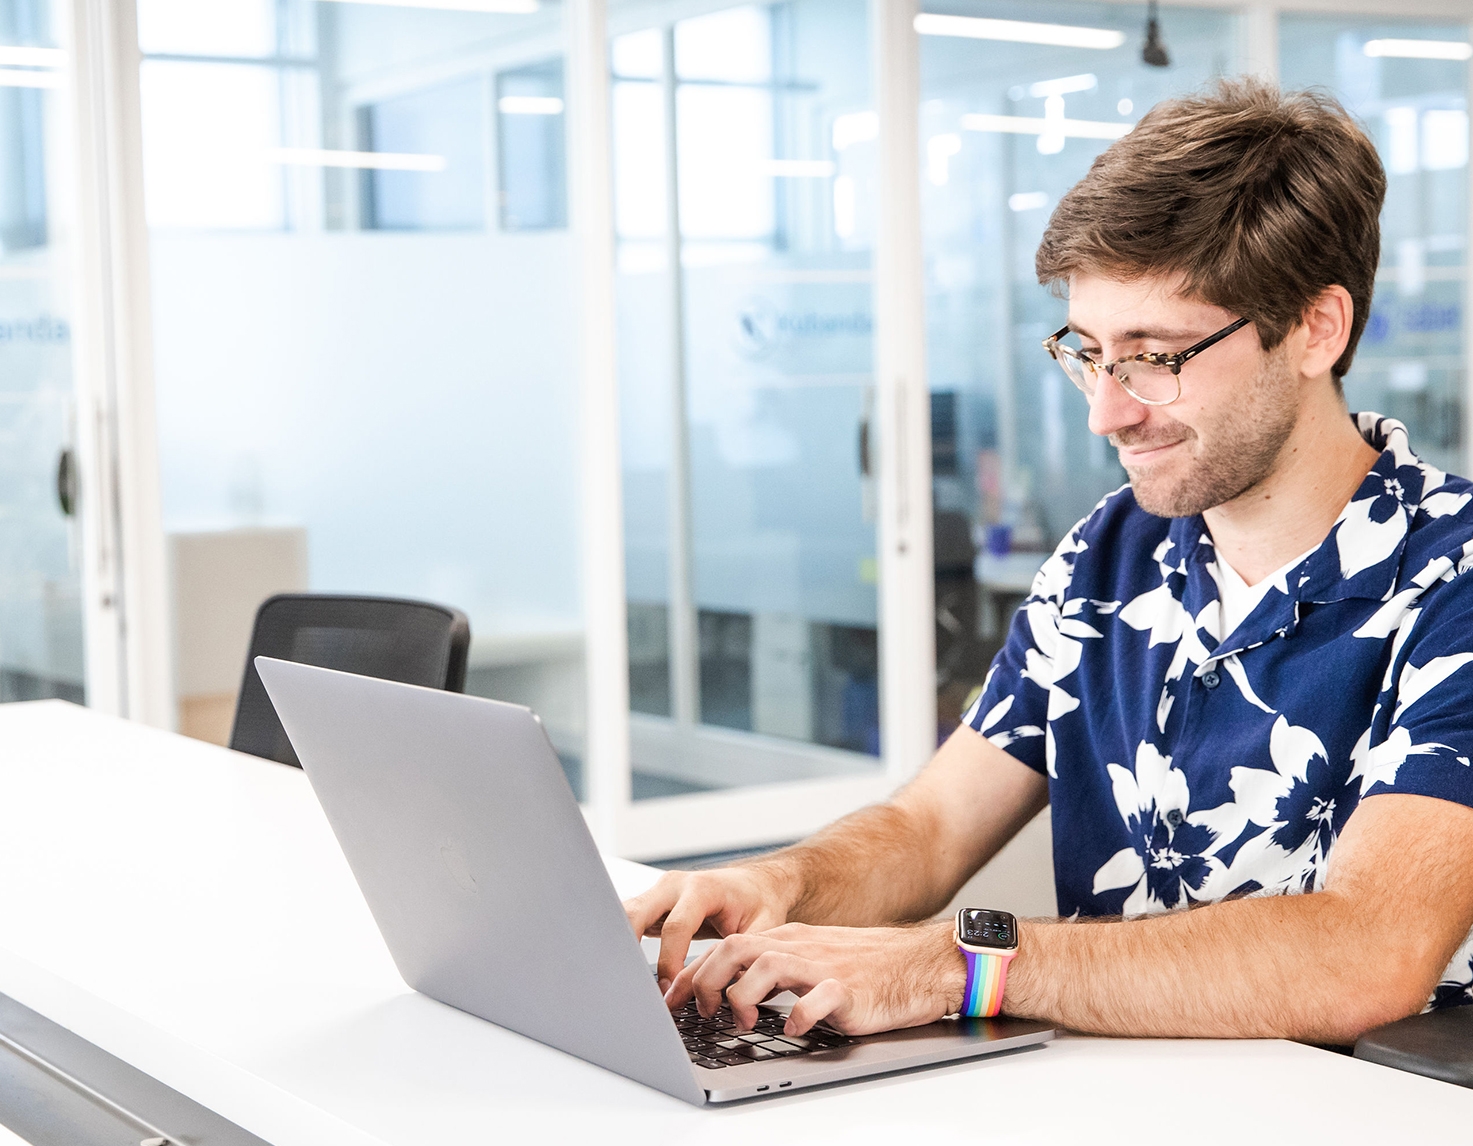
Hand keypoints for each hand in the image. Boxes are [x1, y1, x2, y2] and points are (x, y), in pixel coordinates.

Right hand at [623, 865, 796, 992]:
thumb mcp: (762, 928)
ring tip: (623, 981)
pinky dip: (624, 944)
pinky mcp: (653, 904)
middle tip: (632, 987)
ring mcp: (660, 892)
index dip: (669, 962)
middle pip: (636, 913)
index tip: (668, 990)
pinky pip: (630, 921)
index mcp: (702, 888)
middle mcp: (674, 885)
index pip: (676, 927)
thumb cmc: (760, 903)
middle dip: (628, 950)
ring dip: (620, 947)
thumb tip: (721, 990)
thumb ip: (742, 954)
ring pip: (625, 915)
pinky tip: (625, 970)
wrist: (755, 883)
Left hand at [665, 920, 965, 1036]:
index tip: (673, 998)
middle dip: (708, 980)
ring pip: (767, 966)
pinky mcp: (848, 989)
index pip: (727, 945)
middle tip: (703, 1011)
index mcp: (789, 939)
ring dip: (743, 997)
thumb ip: (775, 970)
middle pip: (737, 948)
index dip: (694, 972)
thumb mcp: (812, 959)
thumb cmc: (865, 968)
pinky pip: (816, 1000)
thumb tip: (728, 990)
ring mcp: (824, 966)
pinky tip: (793, 1028)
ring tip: (743, 1022)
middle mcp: (801, 946)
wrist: (918, 964)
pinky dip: (797, 1017)